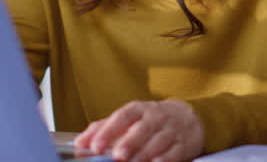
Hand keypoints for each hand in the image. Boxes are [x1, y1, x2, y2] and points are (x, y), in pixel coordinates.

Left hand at [75, 99, 203, 161]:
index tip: (95, 147)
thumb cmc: (149, 120)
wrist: (187, 117)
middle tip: (117, 156)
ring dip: (145, 153)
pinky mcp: (183, 144)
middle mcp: (155, 117)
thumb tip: (79, 143)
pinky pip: (175, 151)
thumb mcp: (126, 119)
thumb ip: (102, 129)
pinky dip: (166, 158)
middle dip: (129, 143)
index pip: (122, 117)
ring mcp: (170, 130)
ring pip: (158, 141)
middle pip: (142, 129)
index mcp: (138, 110)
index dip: (108, 131)